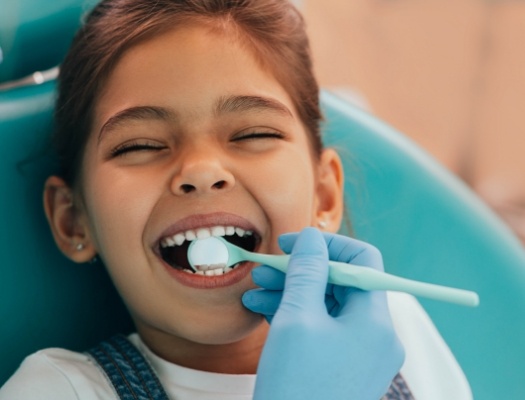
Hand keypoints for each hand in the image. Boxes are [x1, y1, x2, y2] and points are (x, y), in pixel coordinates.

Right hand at [243, 228, 403, 399]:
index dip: (326, 245)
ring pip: (327, 307)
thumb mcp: (297, 320)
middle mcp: (374, 336)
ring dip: (292, 293)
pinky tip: (262, 311)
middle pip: (341, 284)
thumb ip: (307, 273)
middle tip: (264, 268)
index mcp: (374, 321)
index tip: (290, 244)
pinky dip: (295, 317)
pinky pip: (322, 330)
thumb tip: (313, 239)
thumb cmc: (298, 387)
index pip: (362, 261)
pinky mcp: (342, 368)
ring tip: (254, 290)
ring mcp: (360, 355)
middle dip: (301, 271)